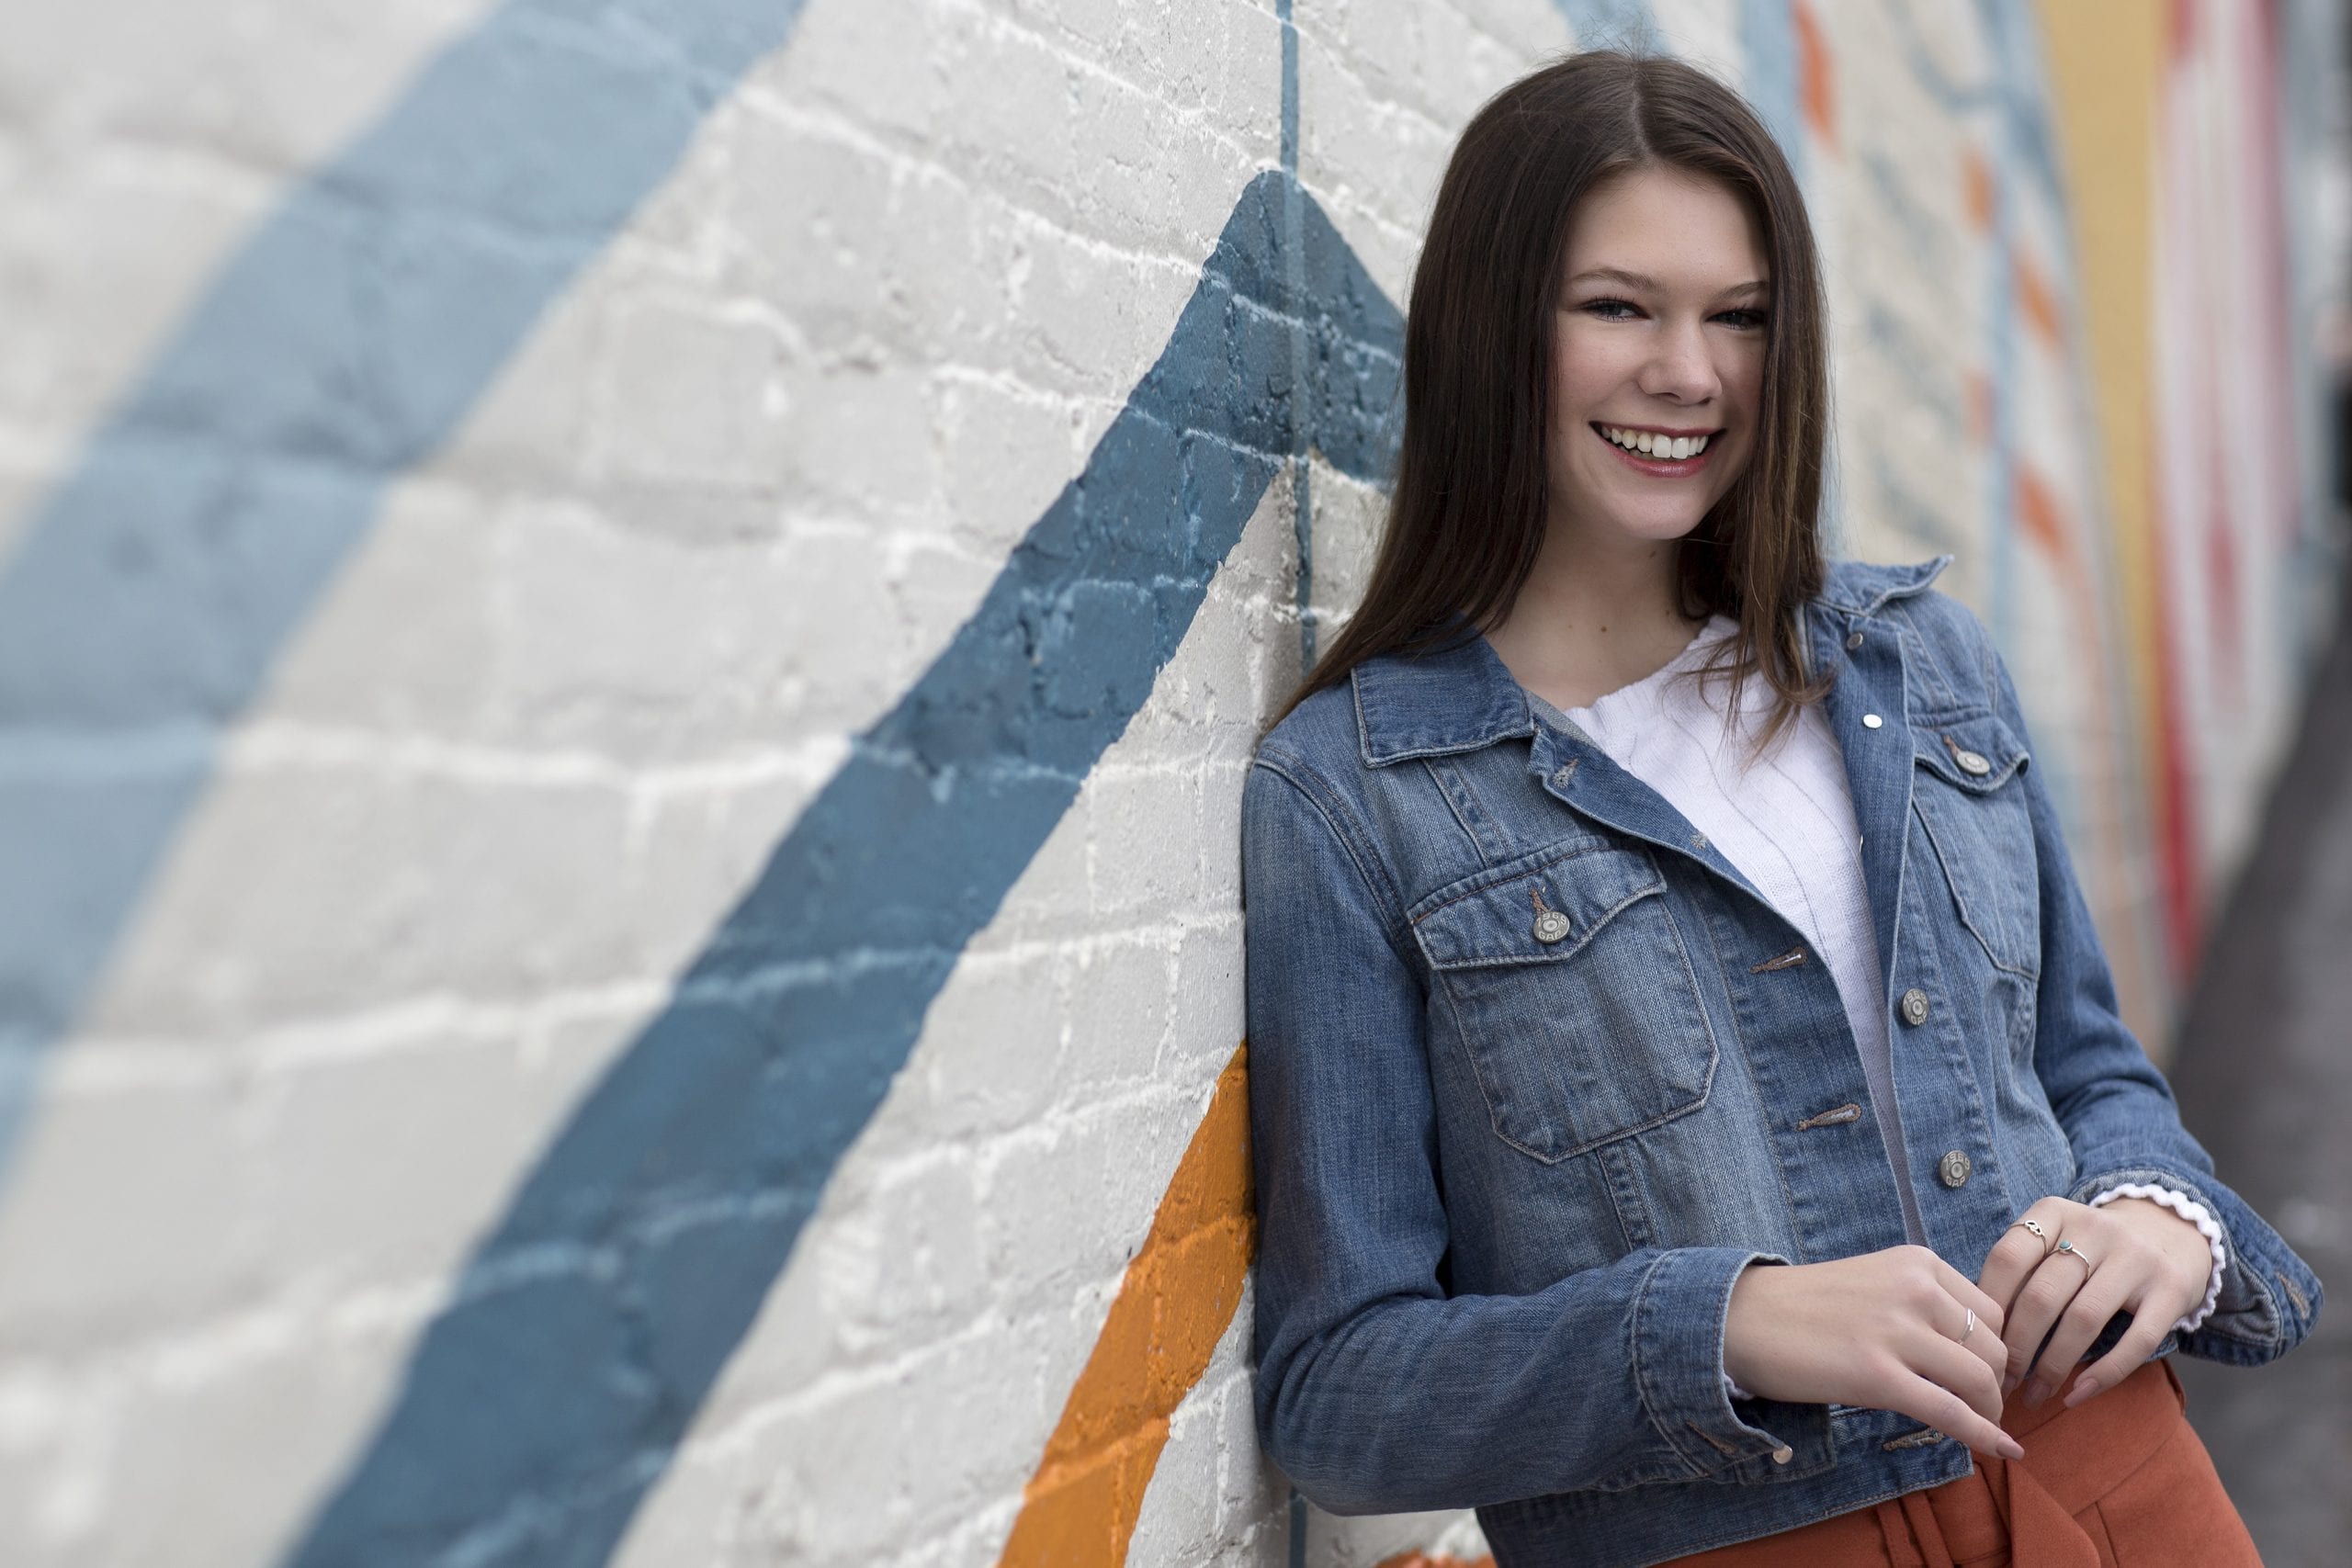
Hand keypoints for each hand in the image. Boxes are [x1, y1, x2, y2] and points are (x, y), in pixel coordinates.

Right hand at [1723, 1245, 2023, 1460]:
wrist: (1741, 1319)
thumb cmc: (1803, 1306)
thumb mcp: (1874, 1282)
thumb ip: (1920, 1303)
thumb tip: (1966, 1350)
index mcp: (1917, 1263)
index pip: (1990, 1311)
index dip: (1995, 1349)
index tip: (1984, 1374)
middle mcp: (1915, 1289)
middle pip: (1992, 1346)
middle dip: (1995, 1383)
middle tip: (1983, 1406)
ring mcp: (1896, 1331)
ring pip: (1979, 1378)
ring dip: (1990, 1410)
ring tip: (1982, 1426)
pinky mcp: (1878, 1375)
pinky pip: (1950, 1411)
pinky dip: (1983, 1435)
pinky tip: (2002, 1452)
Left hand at [1976, 1197, 2211, 1409]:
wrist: (2171, 1231)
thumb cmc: (2091, 1250)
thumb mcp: (2054, 1240)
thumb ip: (2020, 1271)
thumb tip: (1973, 1329)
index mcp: (2054, 1213)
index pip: (2007, 1259)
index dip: (1987, 1308)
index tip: (1976, 1345)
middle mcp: (2095, 1228)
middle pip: (2041, 1295)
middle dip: (2015, 1347)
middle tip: (2002, 1382)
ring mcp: (2136, 1257)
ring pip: (2083, 1319)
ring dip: (2052, 1366)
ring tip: (2034, 1394)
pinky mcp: (2171, 1289)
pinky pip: (2136, 1340)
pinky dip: (2104, 1374)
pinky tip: (2077, 1395)